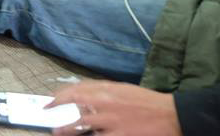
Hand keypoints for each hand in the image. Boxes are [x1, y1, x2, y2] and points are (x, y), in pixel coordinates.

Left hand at [49, 81, 180, 135]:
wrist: (170, 114)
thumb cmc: (145, 101)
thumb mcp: (122, 89)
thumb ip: (101, 91)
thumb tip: (81, 93)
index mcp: (106, 90)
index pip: (75, 90)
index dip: (59, 96)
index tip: (49, 102)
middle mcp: (105, 103)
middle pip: (74, 105)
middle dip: (58, 110)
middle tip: (49, 118)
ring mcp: (111, 121)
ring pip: (82, 125)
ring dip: (67, 129)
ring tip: (58, 132)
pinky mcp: (120, 135)